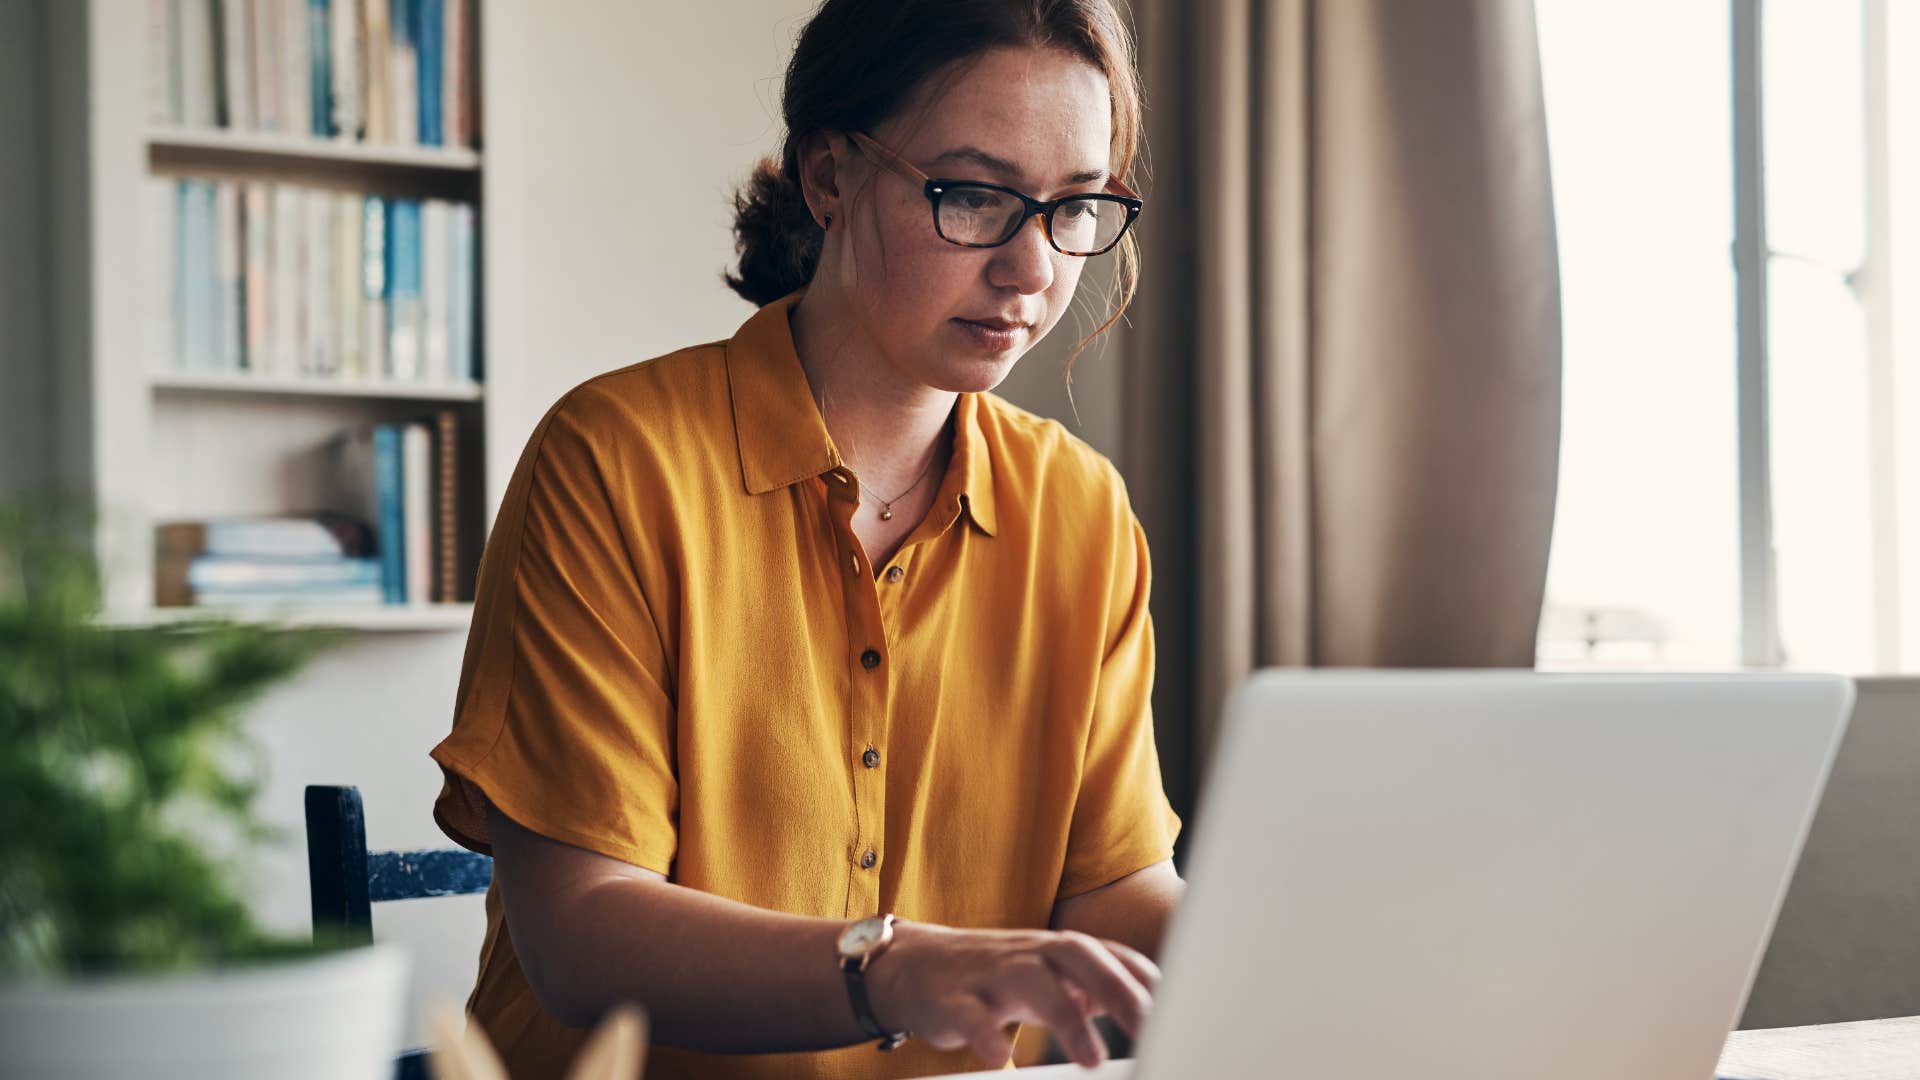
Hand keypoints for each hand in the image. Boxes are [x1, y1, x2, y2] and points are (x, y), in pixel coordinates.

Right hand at [865, 920, 1158, 1068]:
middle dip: (1117, 988)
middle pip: (1080, 956)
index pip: (1114, 957)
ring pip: (1031, 980)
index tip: (1181, 1013)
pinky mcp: (952, 998)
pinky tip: (1002, 1057)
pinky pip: (969, 1013)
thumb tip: (1153, 1005)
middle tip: (1150, 1027)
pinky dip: (986, 1033)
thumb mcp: (1054, 978)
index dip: (1147, 983)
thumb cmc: (997, 976)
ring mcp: (991, 973)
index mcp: (1060, 951)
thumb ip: (1099, 988)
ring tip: (1091, 1058)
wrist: (915, 966)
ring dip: (1064, 1017)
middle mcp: (1031, 954)